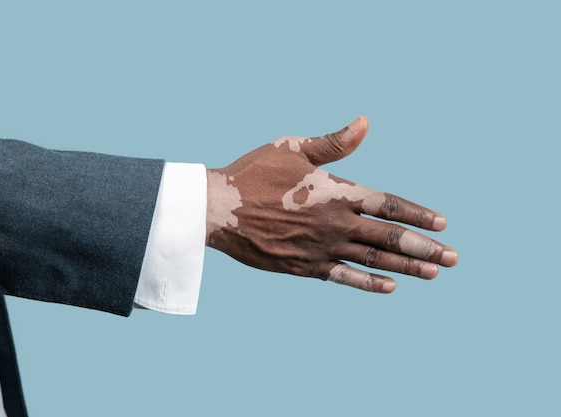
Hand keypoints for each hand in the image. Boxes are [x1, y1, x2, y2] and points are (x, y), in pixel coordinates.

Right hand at [205, 116, 457, 292]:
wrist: (216, 208)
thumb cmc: (254, 173)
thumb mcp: (293, 148)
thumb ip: (334, 142)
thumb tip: (366, 122)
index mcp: (336, 192)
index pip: (388, 205)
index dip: (418, 214)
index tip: (442, 224)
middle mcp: (335, 223)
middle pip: (389, 239)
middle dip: (424, 249)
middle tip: (453, 259)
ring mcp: (320, 248)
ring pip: (372, 262)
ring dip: (406, 268)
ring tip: (433, 274)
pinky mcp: (304, 267)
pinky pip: (343, 278)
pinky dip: (368, 284)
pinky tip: (389, 288)